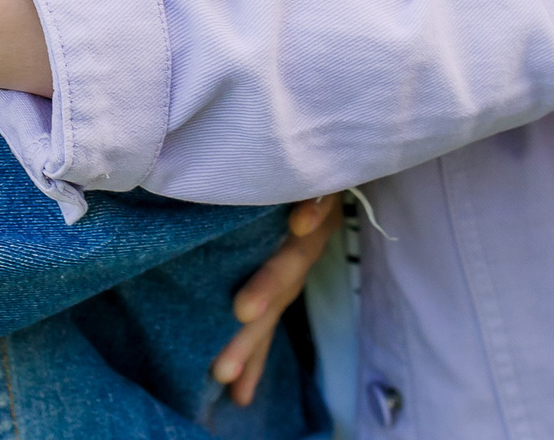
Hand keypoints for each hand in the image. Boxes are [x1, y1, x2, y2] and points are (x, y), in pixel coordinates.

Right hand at [214, 196, 339, 405]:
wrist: (331, 161)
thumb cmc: (289, 206)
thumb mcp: (270, 247)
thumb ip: (255, 290)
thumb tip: (234, 361)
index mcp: (286, 274)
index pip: (266, 320)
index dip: (252, 354)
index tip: (233, 392)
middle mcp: (300, 255)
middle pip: (275, 300)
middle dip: (249, 336)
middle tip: (221, 370)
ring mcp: (314, 224)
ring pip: (294, 258)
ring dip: (271, 282)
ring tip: (244, 311)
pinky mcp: (322, 186)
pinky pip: (319, 196)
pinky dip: (312, 210)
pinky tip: (300, 221)